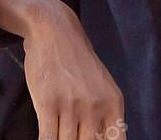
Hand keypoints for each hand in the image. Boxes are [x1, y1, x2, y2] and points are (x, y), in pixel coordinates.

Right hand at [22, 0, 126, 138]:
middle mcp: (96, 106)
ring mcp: (72, 105)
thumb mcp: (101, 85)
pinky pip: (48, 138)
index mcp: (113, 103)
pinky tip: (47, 138)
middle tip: (72, 135)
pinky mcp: (48, 103)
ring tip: (58, 130)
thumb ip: (104, 116)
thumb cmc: (75, 61)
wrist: (54, 31)